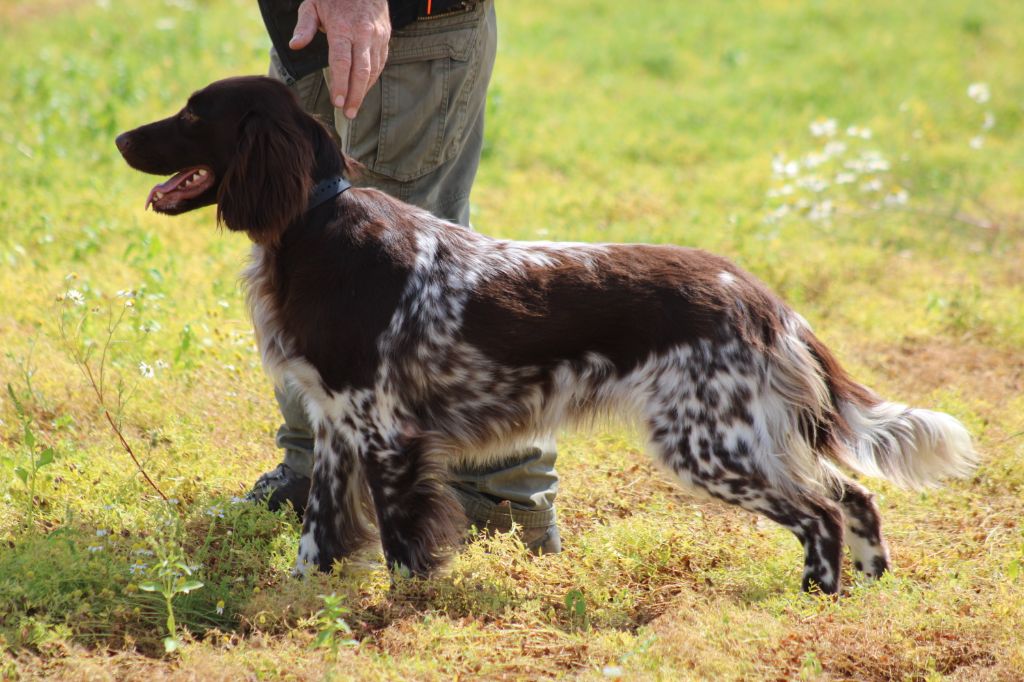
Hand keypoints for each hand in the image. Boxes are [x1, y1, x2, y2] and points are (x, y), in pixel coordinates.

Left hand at [290, 0, 390, 119]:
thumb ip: (304, 26)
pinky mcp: (385, 38)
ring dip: (364, 91)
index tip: (338, 103)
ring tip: (354, 108)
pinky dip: (371, 80)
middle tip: (348, 114)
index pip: (342, 61)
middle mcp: (363, 34)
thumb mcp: (313, 4)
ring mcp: (377, 36)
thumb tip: (294, 46)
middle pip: (361, 71)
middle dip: (355, 95)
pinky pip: (380, 64)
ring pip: (373, 70)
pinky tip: (362, 90)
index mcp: (343, 27)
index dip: (341, 84)